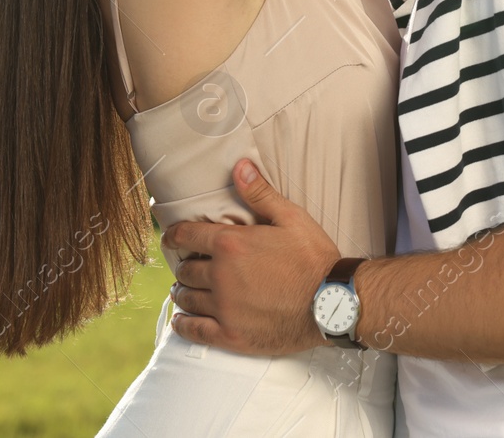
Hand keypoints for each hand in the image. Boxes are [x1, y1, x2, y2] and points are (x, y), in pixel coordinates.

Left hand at [161, 159, 339, 355]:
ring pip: (187, 298)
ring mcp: (224, 309)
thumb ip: (260, 194)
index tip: (170, 238)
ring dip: (183, 292)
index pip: (187, 237)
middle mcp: (221, 277)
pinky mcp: (231, 335)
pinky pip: (194, 330)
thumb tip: (239, 167)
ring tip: (184, 290)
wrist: (333, 303)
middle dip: (185, 265)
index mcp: (231, 245)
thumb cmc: (314, 259)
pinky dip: (183, 324)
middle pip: (186, 270)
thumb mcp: (292, 218)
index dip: (174, 235)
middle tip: (190, 266)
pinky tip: (181, 320)